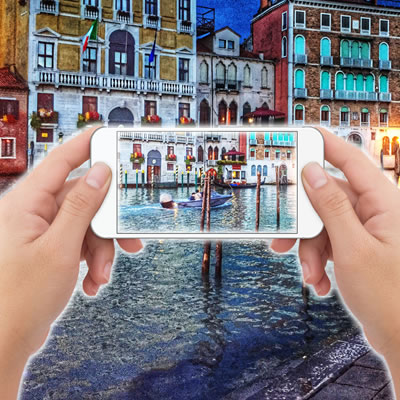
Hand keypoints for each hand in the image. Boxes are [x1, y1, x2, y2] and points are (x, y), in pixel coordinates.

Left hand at [0, 128, 141, 398]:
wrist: (5, 341)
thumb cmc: (20, 297)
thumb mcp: (60, 248)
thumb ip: (81, 206)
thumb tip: (100, 174)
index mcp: (26, 204)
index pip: (59, 162)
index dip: (84, 144)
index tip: (105, 134)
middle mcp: (34, 214)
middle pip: (83, 200)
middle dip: (106, 224)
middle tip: (129, 239)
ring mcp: (43, 232)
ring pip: (86, 225)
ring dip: (101, 250)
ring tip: (102, 275)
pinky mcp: (51, 249)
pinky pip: (80, 244)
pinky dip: (92, 261)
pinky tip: (93, 282)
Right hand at [271, 128, 399, 363]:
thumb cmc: (391, 297)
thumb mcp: (353, 248)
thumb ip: (331, 207)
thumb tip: (312, 174)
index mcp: (384, 203)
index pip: (351, 161)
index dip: (327, 144)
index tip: (303, 134)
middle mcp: (375, 212)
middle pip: (327, 199)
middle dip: (304, 224)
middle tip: (282, 239)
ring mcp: (365, 231)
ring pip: (323, 225)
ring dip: (310, 251)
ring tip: (312, 275)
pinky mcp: (356, 247)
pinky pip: (328, 243)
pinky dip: (318, 261)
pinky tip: (320, 281)